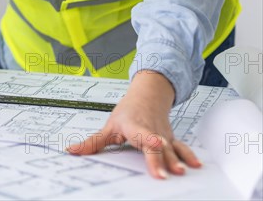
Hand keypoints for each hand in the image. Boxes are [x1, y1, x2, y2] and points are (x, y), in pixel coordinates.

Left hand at [67, 71, 201, 178]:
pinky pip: (181, 147)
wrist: (148, 94)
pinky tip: (196, 165)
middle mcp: (151, 131)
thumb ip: (92, 142)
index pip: (142, 135)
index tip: (156, 145)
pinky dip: (189, 155)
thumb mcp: (109, 126)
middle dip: (161, 160)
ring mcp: (163, 136)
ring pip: (171, 148)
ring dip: (178, 160)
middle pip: (157, 147)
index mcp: (135, 127)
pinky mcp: (171, 140)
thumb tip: (72, 151)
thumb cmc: (128, 111)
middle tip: (166, 175)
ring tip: (183, 172)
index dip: (149, 141)